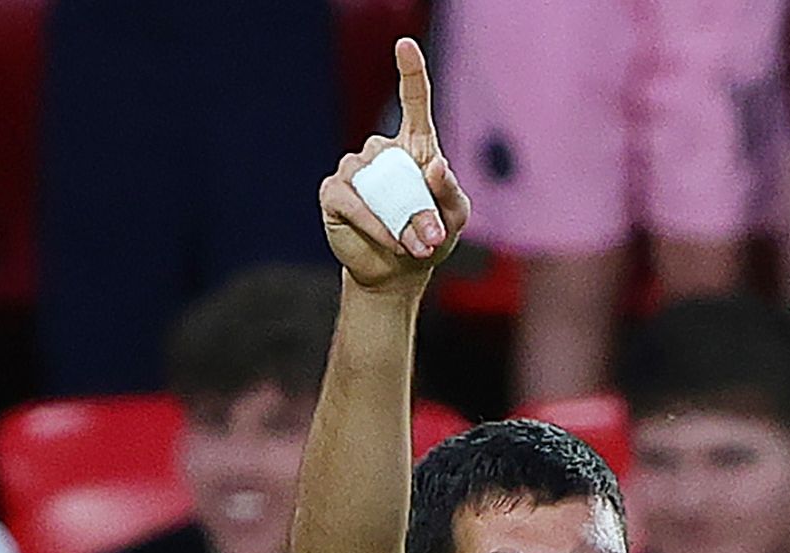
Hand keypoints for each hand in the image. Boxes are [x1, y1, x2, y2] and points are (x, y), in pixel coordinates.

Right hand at [314, 39, 467, 290]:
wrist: (398, 271)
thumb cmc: (431, 237)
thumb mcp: (454, 218)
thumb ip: (451, 193)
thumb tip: (436, 165)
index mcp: (415, 147)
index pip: (413, 102)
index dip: (410, 72)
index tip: (406, 45)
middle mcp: (381, 152)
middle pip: (399, 161)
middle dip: (420, 203)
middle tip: (431, 234)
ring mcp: (354, 169)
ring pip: (378, 184)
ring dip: (401, 219)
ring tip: (414, 244)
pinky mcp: (334, 192)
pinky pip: (355, 202)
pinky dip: (377, 226)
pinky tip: (391, 242)